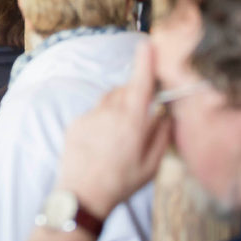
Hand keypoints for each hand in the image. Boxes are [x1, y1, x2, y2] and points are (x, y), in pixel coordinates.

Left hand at [56, 42, 171, 218]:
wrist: (82, 196)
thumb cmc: (121, 182)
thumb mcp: (152, 164)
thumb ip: (162, 135)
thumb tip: (165, 115)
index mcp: (131, 121)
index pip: (141, 83)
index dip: (145, 62)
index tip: (148, 44)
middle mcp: (109, 112)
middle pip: (124, 90)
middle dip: (134, 95)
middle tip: (140, 117)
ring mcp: (90, 116)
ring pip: (108, 101)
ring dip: (117, 108)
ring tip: (119, 138)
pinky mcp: (75, 122)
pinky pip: (93, 113)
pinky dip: (101, 120)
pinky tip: (102, 144)